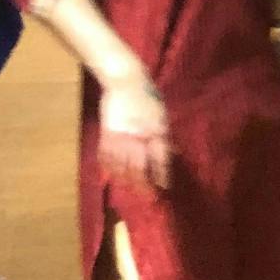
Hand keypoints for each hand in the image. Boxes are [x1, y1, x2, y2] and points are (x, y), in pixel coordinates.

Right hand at [99, 76, 171, 191]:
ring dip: (127, 181)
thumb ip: (165, 136)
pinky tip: (113, 177)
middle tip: (149, 197)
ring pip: (121, 166)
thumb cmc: (149, 97)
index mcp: (154, 130)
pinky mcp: (105, 134)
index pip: (159, 159)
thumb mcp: (162, 115)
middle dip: (144, 185)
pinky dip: (110, 169)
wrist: (124, 82)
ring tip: (132, 191)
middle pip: (139, 167)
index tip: (165, 188)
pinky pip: (106, 157)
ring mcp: (119, 137)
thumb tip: (173, 153)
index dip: (162, 175)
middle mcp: (137, 137)